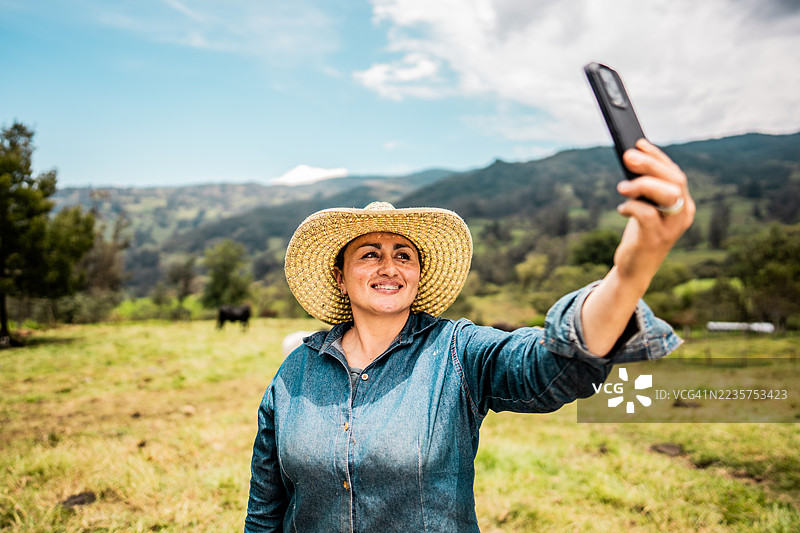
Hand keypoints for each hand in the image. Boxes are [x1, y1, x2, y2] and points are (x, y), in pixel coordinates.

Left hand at [580, 139, 694, 355]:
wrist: (635, 268)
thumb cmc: (640, 234)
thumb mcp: (647, 207)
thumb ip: (645, 188)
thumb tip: (631, 158)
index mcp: (685, 205)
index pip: (675, 174)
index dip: (657, 156)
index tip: (639, 143)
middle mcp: (684, 215)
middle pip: (674, 180)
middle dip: (650, 164)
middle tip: (627, 156)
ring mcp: (672, 228)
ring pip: (668, 194)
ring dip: (643, 184)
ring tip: (622, 187)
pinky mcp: (656, 239)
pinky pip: (647, 215)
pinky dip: (632, 206)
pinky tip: (622, 208)